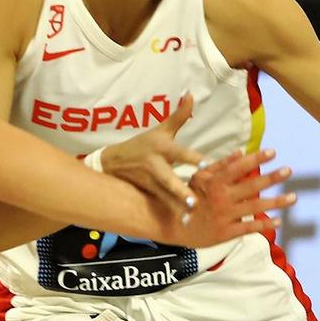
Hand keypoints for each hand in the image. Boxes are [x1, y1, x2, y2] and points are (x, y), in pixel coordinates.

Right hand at [98, 93, 207, 209]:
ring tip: (189, 219)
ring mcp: (149, 183)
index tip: (207, 164)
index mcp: (162, 148)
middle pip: (169, 180)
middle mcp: (155, 166)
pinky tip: (183, 226)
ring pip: (165, 197)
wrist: (112, 162)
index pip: (179, 153)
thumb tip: (191, 94)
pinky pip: (161, 205)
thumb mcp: (160, 130)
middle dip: (181, 192)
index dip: (193, 159)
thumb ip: (179, 116)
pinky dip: (171, 215)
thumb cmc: (143, 144)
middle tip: (194, 202)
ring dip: (177, 208)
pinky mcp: (146, 194)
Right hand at [156, 147, 296, 246]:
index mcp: (215, 182)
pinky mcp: (226, 232)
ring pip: (254, 208)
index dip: (256, 159)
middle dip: (271, 178)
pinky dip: (265, 225)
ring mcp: (225, 216)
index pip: (239, 168)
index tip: (272, 152)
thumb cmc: (185, 197)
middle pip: (251, 187)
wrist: (170, 224)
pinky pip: (249, 228)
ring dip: (276, 202)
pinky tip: (280, 221)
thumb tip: (240, 152)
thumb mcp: (198, 178)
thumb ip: (219, 165)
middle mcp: (222, 198)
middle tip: (288, 170)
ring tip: (293, 197)